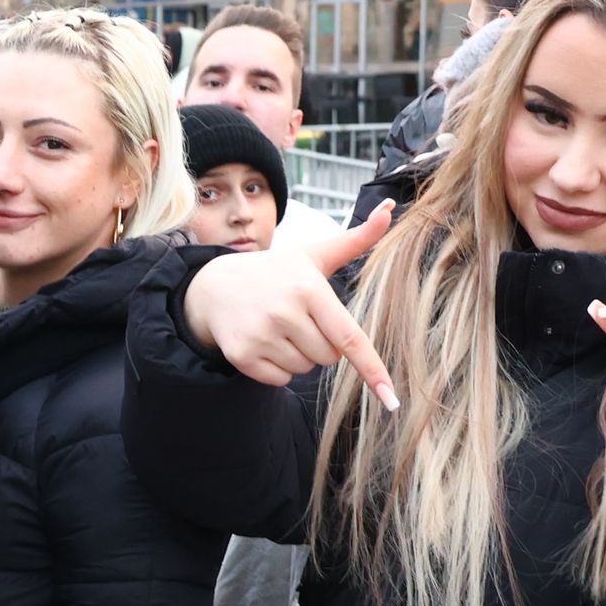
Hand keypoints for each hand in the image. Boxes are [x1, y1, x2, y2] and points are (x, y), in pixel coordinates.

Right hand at [181, 202, 400, 407]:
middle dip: (321, 344)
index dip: (372, 368)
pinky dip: (277, 369)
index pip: (349, 337)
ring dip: (298, 356)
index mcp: (308, 289)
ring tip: (278, 328)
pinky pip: (280, 380)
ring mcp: (261, 335)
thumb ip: (356, 239)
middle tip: (298, 319)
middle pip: (330, 357)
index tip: (390, 397)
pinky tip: (263, 342)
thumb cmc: (275, 271)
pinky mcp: (242, 355)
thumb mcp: (314, 255)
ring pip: (305, 369)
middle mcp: (284, 312)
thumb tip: (391, 208)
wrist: (214, 286)